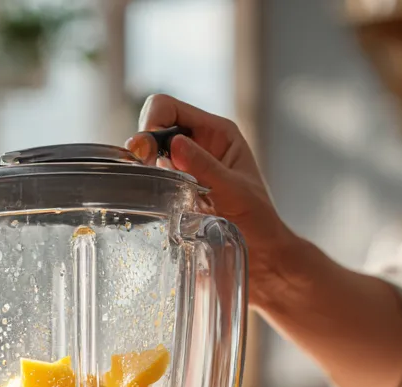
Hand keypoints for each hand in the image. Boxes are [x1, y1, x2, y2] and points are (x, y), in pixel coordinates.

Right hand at [124, 93, 401, 386]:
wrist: (263, 263)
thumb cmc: (259, 226)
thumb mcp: (234, 192)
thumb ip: (204, 167)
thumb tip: (174, 144)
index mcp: (216, 134)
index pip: (169, 108)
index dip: (150, 120)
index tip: (144, 150)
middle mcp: (198, 147)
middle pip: (152, 130)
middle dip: (140, 144)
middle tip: (138, 168)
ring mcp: (184, 172)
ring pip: (148, 158)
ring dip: (140, 168)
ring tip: (143, 187)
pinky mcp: (175, 197)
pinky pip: (151, 184)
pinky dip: (143, 189)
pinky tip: (145, 202)